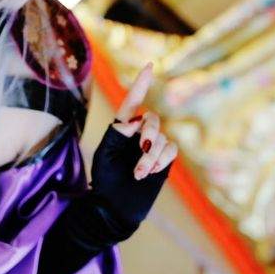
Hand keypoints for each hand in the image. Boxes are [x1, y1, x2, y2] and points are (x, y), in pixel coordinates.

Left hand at [109, 62, 178, 180]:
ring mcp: (153, 146)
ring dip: (151, 158)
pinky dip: (162, 160)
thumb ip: (116, 133)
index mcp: (121, 128)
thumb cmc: (105, 180)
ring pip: (163, 139)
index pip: (132, 102)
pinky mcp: (164, 160)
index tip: (150, 66)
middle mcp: (138, 133)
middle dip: (149, 138)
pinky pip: (171, 150)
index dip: (140, 84)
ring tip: (139, 175)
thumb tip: (136, 121)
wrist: (116, 207)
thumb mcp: (103, 154)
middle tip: (139, 162)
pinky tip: (151, 172)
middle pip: (153, 120)